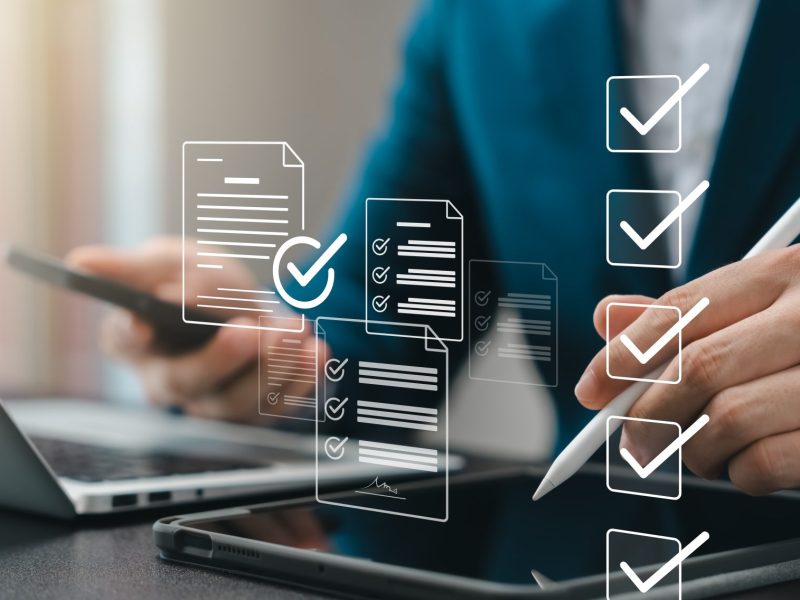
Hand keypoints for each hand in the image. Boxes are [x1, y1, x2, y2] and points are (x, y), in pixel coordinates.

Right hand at [67, 236, 322, 421]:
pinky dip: (300, 382)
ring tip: (294, 332)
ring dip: (270, 369)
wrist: (232, 301)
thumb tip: (83, 263)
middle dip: (220, 358)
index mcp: (133, 340)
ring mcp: (211, 399)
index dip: (133, 333)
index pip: (125, 342)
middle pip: (185, 382)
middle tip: (249, 329)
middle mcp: (168, 378)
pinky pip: (275, 407)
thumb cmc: (187, 281)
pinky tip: (316, 353)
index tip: (143, 320)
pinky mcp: (251, 409)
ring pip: (235, 404)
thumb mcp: (164, 261)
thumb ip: (131, 266)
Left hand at [576, 246, 799, 494]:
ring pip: (727, 420)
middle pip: (697, 367)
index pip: (681, 310)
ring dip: (695, 451)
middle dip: (647, 413)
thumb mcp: (766, 308)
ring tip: (699, 454)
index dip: (622, 355)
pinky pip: (768, 463)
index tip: (590, 391)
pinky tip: (746, 467)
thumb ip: (690, 313)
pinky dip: (741, 475)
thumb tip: (607, 317)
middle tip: (631, 443)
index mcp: (788, 271)